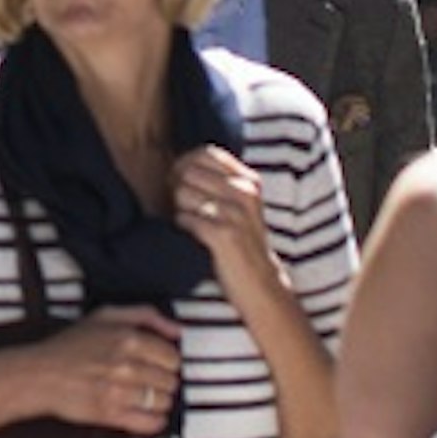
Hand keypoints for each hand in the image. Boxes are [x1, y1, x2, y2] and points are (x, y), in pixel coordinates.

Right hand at [34, 309, 181, 434]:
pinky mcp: (110, 415)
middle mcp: (125, 365)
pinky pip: (150, 423)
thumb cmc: (70, 345)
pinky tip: (146, 413)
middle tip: (148, 379)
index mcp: (127, 338)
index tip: (158, 364)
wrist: (39, 374)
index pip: (172, 357)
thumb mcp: (105, 315)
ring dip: (158, 401)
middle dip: (162, 381)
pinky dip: (154, 421)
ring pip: (163, 402)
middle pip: (170, 381)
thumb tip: (177, 330)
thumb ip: (146, 315)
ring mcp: (118, 392)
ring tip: (144, 395)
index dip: (167, 362)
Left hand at [172, 147, 280, 321]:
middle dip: (178, 189)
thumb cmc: (242, 243)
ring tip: (194, 225)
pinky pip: (184, 219)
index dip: (185, 164)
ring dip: (180, 211)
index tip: (182, 183)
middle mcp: (245, 192)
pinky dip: (183, 228)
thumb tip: (176, 164)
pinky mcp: (224, 235)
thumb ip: (219, 182)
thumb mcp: (240, 206)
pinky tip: (196, 239)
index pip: (205, 152)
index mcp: (250, 181)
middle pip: (188, 172)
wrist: (260, 284)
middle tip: (184, 209)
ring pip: (182, 194)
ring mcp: (236, 213)